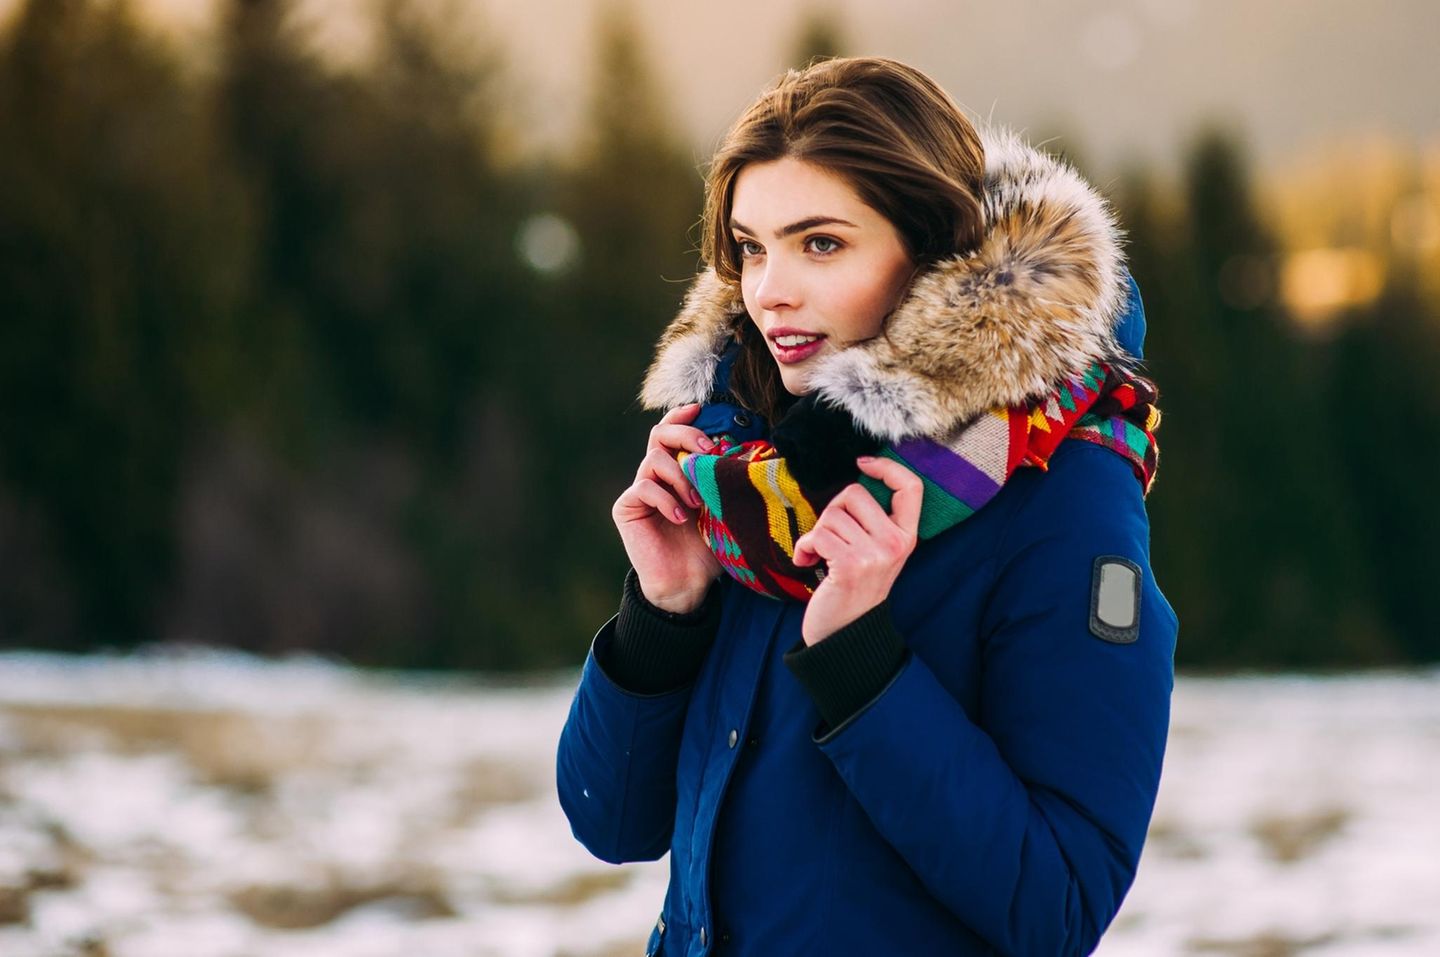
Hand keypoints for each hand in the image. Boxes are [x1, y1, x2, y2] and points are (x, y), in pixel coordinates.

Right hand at [612, 403, 723, 613]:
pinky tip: (680, 517)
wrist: (687, 583)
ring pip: (654, 459)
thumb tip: (745, 450)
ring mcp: (640, 490)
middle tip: (707, 451)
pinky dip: (665, 499)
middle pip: (660, 434)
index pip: (673, 431)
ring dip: (681, 476)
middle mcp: (656, 475)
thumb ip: (724, 480)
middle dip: (685, 436)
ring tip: (697, 502)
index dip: (683, 417)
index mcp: (677, 470)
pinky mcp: (627, 508)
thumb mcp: (723, 507)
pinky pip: (643, 487)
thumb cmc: (709, 547)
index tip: (701, 410)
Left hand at [794, 456, 921, 645]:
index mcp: (906, 536)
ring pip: (831, 515)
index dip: (887, 467)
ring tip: (821, 554)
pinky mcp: (851, 565)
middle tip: (830, 536)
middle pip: (855, 493)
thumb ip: (875, 520)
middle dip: (832, 510)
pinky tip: (808, 562)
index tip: (862, 464)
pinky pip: (817, 535)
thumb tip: (857, 477)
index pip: (910, 487)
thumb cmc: (855, 586)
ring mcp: (875, 554)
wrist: (846, 633)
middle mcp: (896, 543)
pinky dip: (804, 547)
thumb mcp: (878, 552)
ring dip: (816, 533)